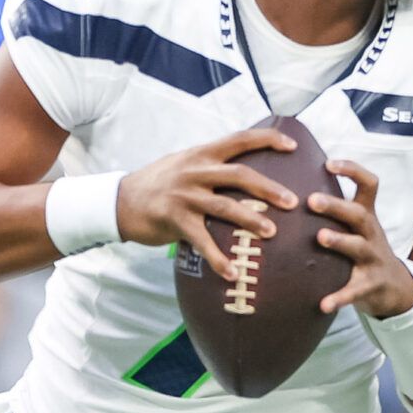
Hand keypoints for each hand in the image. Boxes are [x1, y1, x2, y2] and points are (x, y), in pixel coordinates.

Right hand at [115, 127, 298, 280]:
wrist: (120, 201)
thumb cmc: (159, 183)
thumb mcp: (184, 163)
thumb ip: (211, 163)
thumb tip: (245, 168)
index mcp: (201, 154)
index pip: (239, 139)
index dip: (267, 139)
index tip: (293, 146)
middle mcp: (195, 171)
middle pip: (239, 175)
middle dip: (269, 188)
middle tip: (293, 202)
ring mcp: (184, 195)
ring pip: (225, 207)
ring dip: (251, 220)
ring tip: (272, 233)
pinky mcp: (174, 220)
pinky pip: (202, 241)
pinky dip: (218, 259)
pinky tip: (233, 273)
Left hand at [309, 160, 412, 317]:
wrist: (395, 287)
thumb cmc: (363, 249)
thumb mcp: (356, 226)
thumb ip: (335, 209)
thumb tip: (292, 184)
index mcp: (367, 215)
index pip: (368, 184)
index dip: (352, 170)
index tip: (329, 163)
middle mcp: (372, 233)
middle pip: (359, 214)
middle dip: (336, 206)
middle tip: (311, 200)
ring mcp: (373, 259)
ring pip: (358, 247)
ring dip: (340, 241)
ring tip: (321, 237)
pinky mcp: (371, 285)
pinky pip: (354, 291)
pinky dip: (339, 297)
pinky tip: (323, 304)